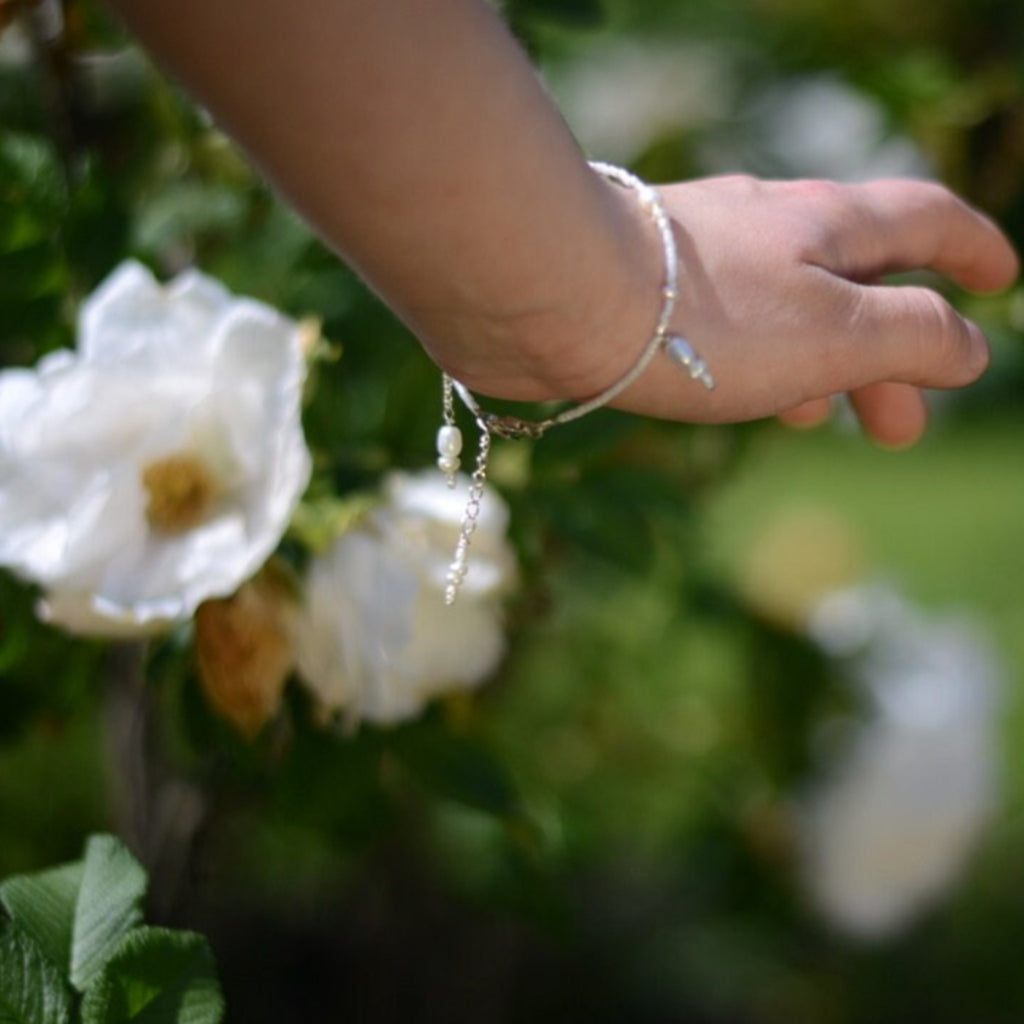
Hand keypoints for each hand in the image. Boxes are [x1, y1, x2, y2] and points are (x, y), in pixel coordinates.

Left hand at [597, 176, 1017, 445]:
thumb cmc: (700, 319)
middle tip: (900, 430)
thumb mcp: (834, 332)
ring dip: (818, 366)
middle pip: (852, 281)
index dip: (972, 249)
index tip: (1002, 280)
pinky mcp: (647, 289)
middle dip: (888, 354)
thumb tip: (967, 347)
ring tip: (822, 418)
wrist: (553, 297)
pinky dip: (756, 361)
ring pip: (785, 308)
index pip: (925, 219)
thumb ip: (911, 336)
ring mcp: (702, 255)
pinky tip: (737, 395)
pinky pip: (728, 324)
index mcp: (826, 223)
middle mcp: (766, 225)